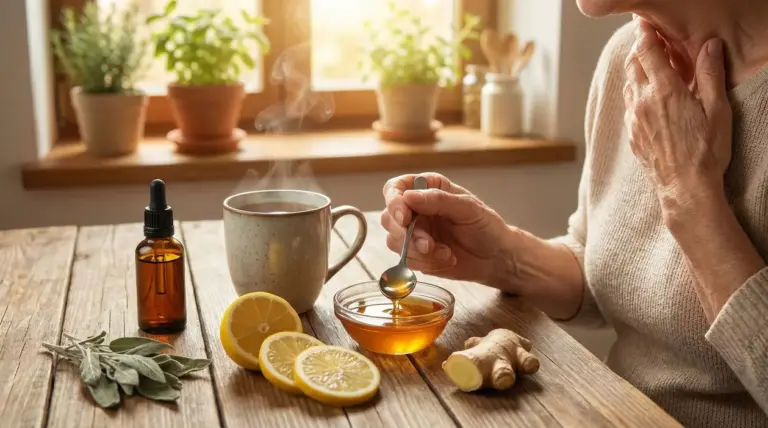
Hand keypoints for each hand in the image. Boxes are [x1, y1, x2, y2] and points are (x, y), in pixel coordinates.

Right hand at [381, 173, 513, 284]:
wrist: (496, 257)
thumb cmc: (486, 226)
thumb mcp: (468, 208)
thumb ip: (439, 200)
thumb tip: (408, 196)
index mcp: (427, 188)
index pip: (395, 188)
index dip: (394, 202)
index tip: (404, 218)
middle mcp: (416, 208)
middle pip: (389, 217)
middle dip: (407, 235)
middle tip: (428, 245)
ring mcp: (413, 232)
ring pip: (394, 241)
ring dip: (418, 251)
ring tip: (445, 254)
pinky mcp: (416, 254)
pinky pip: (406, 259)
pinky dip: (425, 263)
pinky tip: (446, 260)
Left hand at [624, 20, 731, 219]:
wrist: (685, 189)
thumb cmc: (706, 152)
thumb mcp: (717, 110)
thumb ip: (710, 75)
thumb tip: (709, 46)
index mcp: (665, 92)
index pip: (646, 51)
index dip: (645, 33)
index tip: (646, 23)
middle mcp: (643, 102)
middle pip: (632, 64)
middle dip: (640, 49)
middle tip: (653, 42)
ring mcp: (634, 119)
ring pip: (628, 84)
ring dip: (638, 71)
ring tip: (655, 68)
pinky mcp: (632, 134)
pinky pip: (630, 105)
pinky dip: (637, 93)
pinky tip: (652, 97)